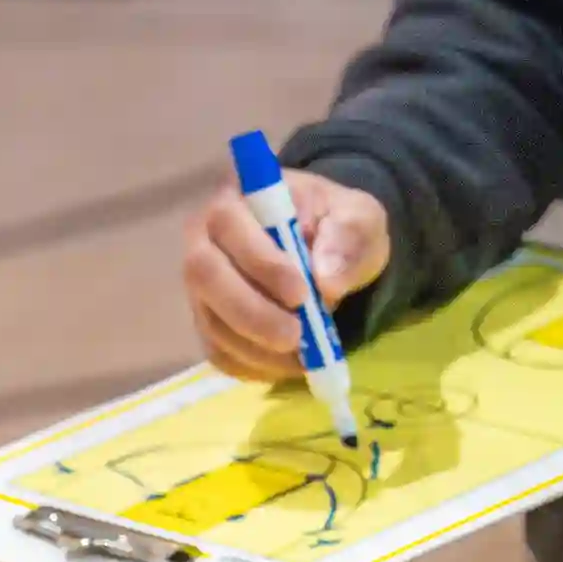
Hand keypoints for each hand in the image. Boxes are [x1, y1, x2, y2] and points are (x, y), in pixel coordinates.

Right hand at [182, 167, 390, 382]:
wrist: (333, 247)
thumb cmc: (339, 224)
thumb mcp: (359, 217)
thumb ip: (347, 237)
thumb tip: (326, 279)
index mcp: (239, 196)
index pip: (231, 225)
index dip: (260, 263)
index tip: (301, 294)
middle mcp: (207, 237)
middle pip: (207, 276)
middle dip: (252, 313)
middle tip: (297, 336)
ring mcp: (203, 283)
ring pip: (210, 319)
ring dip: (254, 345)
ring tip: (302, 354)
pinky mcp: (209, 319)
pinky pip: (217, 349)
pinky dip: (251, 364)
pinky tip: (287, 365)